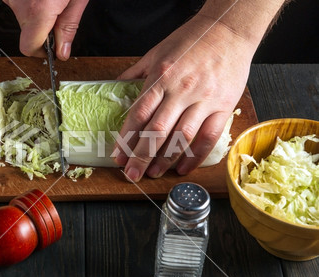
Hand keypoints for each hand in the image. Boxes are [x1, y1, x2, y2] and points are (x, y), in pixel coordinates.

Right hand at [3, 0, 88, 59]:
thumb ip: (69, 27)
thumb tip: (63, 51)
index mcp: (38, 11)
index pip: (29, 48)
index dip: (42, 51)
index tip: (52, 47)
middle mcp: (19, 3)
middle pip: (27, 31)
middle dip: (43, 28)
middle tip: (59, 12)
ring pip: (22, 15)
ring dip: (36, 12)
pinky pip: (19, 2)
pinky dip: (30, 1)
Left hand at [115, 14, 255, 181]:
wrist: (229, 30)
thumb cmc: (191, 40)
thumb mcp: (157, 51)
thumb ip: (137, 72)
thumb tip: (119, 85)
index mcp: (161, 77)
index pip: (139, 114)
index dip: (127, 139)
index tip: (118, 156)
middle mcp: (181, 90)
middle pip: (157, 130)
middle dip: (141, 156)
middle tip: (132, 174)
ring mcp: (203, 99)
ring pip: (182, 137)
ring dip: (166, 160)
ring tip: (153, 173)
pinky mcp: (223, 106)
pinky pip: (209, 137)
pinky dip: (195, 155)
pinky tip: (184, 168)